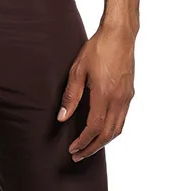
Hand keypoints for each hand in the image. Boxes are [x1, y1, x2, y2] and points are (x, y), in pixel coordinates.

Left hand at [58, 25, 135, 161]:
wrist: (120, 34)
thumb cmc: (98, 48)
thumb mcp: (78, 70)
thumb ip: (70, 96)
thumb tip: (62, 118)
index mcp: (105, 94)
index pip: (94, 127)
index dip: (83, 142)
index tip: (72, 149)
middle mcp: (119, 99)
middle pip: (107, 134)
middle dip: (92, 148)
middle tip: (78, 156)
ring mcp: (126, 97)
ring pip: (117, 129)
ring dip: (103, 142)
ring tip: (89, 148)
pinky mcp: (129, 94)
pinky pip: (122, 120)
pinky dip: (111, 131)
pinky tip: (101, 132)